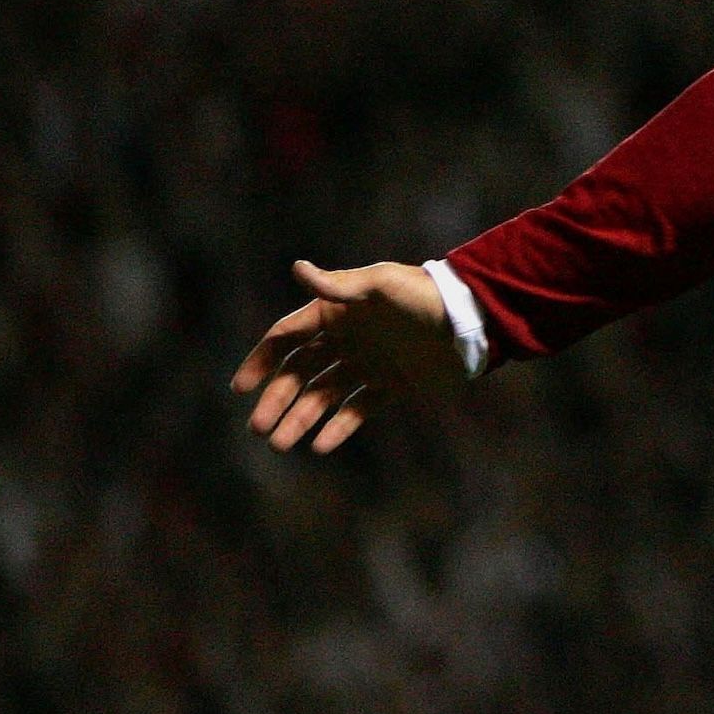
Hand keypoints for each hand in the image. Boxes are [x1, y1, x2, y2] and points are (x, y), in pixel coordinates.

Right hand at [231, 260, 464, 452]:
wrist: (471, 320)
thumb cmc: (423, 295)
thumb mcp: (380, 284)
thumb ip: (338, 284)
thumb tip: (297, 267)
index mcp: (335, 313)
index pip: (286, 337)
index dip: (261, 361)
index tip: (242, 388)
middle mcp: (346, 340)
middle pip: (299, 373)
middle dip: (276, 400)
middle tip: (257, 428)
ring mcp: (367, 364)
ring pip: (323, 396)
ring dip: (300, 419)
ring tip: (281, 444)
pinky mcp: (391, 385)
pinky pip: (358, 410)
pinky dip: (338, 428)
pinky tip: (320, 446)